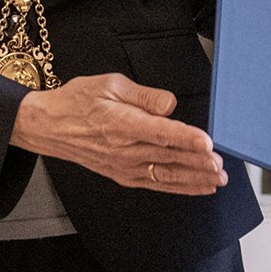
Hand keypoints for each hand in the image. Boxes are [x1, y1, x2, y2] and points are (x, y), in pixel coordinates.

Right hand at [10, 73, 226, 194]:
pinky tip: (198, 186)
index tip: (208, 143)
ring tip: (217, 179)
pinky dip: (179, 187)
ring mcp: (123, 167)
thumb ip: (144, 95)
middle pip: (168, 158)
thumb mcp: (110, 84)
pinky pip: (156, 183)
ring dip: (194, 179)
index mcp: (122, 125)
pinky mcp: (123, 175)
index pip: (161, 134)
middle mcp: (124, 151)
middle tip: (222, 166)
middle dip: (198, 163)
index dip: (187, 139)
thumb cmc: (78, 101)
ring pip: (166, 175)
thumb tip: (170, 105)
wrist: (49, 126)